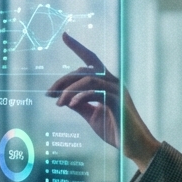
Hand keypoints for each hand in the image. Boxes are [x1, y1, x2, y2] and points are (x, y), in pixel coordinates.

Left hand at [46, 34, 160, 170]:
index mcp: (107, 83)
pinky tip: (70, 105)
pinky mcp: (118, 100)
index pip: (91, 60)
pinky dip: (80, 96)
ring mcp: (117, 90)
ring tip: (58, 103)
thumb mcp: (91, 116)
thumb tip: (62, 97)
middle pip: (84, 69)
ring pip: (88, 78)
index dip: (77, 46)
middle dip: (63, 80)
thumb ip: (79, 104)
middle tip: (48, 93)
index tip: (64, 35)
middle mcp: (113, 82)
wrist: (134, 146)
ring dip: (69, 90)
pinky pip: (96, 91)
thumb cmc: (115, 130)